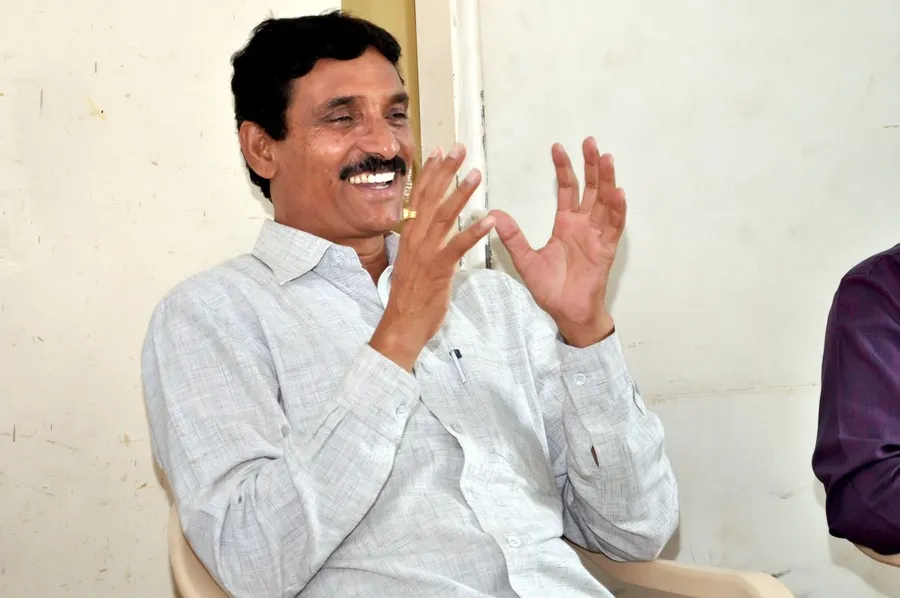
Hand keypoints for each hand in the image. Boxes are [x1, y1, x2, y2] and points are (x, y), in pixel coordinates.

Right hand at [370, 144, 494, 369]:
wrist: (402, 323)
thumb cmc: (410, 294)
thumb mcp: (413, 260)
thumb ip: (422, 239)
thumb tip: (430, 222)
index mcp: (409, 234)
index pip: (420, 196)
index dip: (431, 172)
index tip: (441, 150)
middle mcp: (415, 238)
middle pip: (431, 198)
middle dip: (446, 171)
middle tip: (461, 149)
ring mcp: (426, 253)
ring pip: (444, 217)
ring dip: (461, 194)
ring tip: (477, 174)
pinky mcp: (439, 270)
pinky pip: (457, 247)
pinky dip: (473, 233)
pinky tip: (488, 220)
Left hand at [492, 137, 624, 347]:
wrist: (566, 313)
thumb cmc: (550, 289)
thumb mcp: (526, 260)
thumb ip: (513, 237)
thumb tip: (493, 215)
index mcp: (566, 225)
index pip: (567, 190)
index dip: (564, 168)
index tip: (558, 147)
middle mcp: (584, 226)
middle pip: (590, 189)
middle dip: (590, 165)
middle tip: (590, 142)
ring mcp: (597, 236)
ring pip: (605, 202)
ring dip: (607, 180)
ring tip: (606, 158)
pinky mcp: (606, 250)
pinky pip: (614, 226)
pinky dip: (617, 209)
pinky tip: (617, 192)